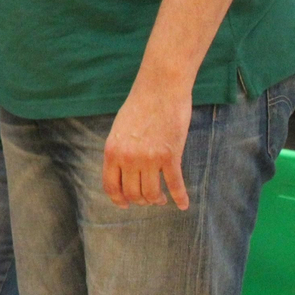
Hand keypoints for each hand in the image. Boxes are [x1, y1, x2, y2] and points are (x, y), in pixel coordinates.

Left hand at [102, 78, 191, 209]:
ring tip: (162, 199)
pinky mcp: (170, 156)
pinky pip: (175, 185)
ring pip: (152, 194)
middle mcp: (128, 158)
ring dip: (157, 200)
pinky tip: (183, 204)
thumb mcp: (120, 129)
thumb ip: (119, 151)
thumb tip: (122, 172)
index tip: (125, 205)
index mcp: (112, 151)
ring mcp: (149, 159)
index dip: (118, 199)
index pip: (111, 185)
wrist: (159, 89)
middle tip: (149, 198)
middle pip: (133, 193)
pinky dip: (180, 198)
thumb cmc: (140, 106)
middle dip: (141, 200)